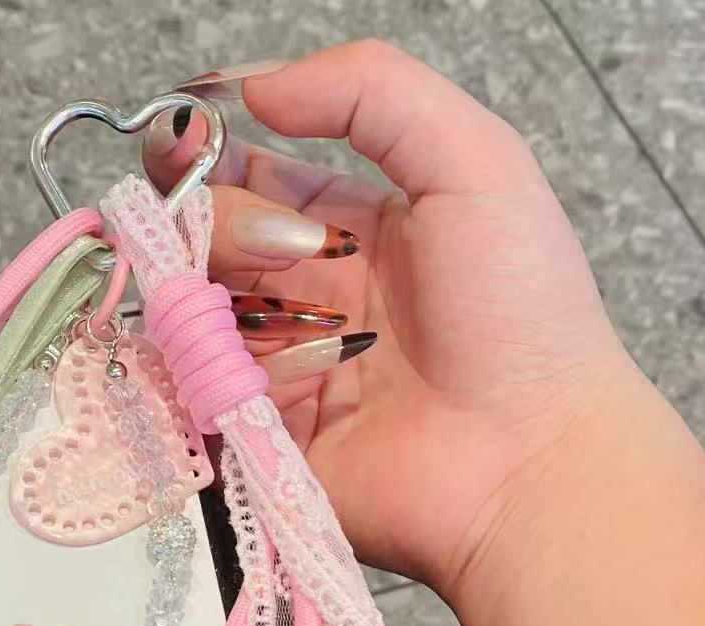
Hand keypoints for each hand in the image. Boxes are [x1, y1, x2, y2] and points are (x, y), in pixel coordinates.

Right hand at [145, 40, 643, 600]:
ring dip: (209, 301)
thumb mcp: (472, 162)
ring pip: (189, 313)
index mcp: (351, 233)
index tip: (180, 145)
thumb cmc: (519, 313)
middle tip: (281, 253)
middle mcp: (304, 300)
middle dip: (219, 228)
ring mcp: (274, 371)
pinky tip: (238, 369)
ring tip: (268, 320)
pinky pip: (190, 395)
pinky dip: (199, 374)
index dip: (207, 157)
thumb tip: (251, 86)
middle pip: (209, 243)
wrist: (524, 459)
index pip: (251, 181)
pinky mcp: (253, 438)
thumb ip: (372, 93)